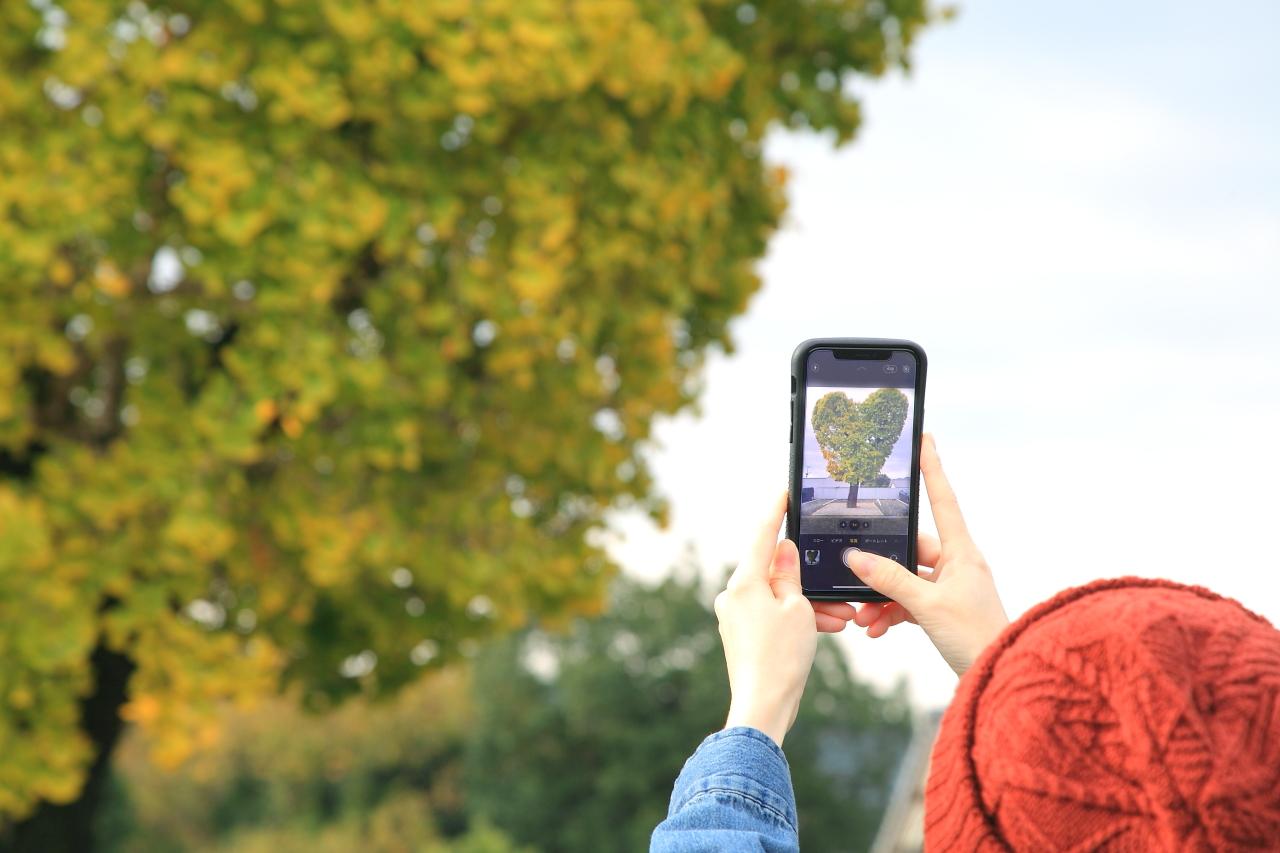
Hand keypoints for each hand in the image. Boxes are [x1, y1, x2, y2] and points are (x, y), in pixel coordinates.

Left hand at [714, 491, 853, 746]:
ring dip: (808, 604)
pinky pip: (773, 615)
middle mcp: (733, 596)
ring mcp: (735, 616)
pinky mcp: (742, 635)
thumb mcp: (797, 607)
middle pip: (774, 572)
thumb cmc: (780, 656)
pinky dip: (797, 618)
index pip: (761, 535)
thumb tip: (782, 549)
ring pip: (778, 597)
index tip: (784, 493)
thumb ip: (790, 574)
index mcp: (743, 582)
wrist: (763, 706)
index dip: (775, 512)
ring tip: (842, 617)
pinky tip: (826, 628)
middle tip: (837, 589)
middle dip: (809, 579)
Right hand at [814, 434, 1008, 675]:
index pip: (942, 499)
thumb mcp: (926, 606)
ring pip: (906, 580)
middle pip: (911, 549)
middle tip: (854, 576)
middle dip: (880, 568)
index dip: (932, 468)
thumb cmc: (976, 637)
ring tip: (864, 617)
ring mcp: (952, 589)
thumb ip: (890, 580)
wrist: (1001, 678)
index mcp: (962, 553)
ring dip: (882, 597)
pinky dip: (891, 613)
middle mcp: (958, 566)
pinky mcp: (945, 611)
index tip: (924, 439)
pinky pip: (910, 603)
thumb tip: (857, 557)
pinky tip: (875, 629)